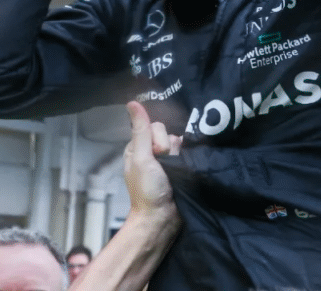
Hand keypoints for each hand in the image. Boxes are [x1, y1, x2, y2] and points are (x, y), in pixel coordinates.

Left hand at [124, 101, 180, 216]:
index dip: (158, 138)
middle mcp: (151, 151)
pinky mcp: (180, 170)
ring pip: (179, 143)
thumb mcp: (141, 158)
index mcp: (137, 147)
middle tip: (166, 167)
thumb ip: (141, 130)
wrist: (162, 219)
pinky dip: (188, 160)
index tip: (157, 155)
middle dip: (169, 148)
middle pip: (167, 133)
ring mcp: (166, 162)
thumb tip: (132, 102)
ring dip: (180, 155)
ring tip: (178, 172)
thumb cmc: (147, 189)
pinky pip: (187, 155)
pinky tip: (188, 168)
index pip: (153, 127)